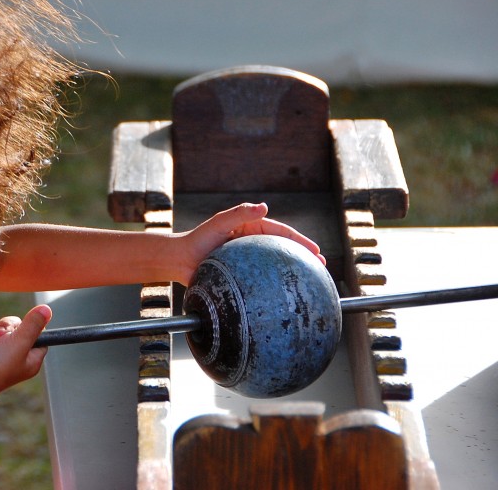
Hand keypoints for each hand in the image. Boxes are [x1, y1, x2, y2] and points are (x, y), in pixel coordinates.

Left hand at [180, 202, 325, 276]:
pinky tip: (285, 296)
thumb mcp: (218, 223)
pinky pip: (263, 279)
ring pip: (275, 264)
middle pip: (282, 248)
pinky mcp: (242, 275)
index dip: (300, 241)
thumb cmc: (197, 239)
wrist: (179, 260)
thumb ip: (239, 213)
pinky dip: (276, 285)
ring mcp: (247, 260)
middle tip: (322, 266)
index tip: (316, 251)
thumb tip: (264, 206)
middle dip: (303, 255)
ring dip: (293, 270)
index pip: (280, 232)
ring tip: (311, 281)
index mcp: (250, 228)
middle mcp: (251, 243)